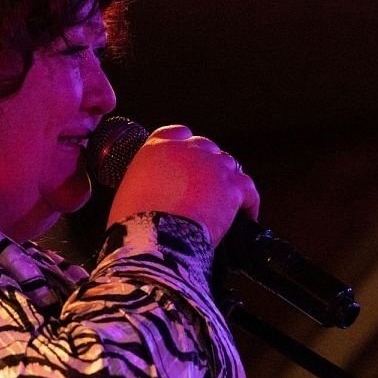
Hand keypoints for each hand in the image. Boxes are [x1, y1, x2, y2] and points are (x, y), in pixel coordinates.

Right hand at [106, 125, 259, 244]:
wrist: (156, 242)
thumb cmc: (136, 225)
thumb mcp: (129, 192)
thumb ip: (144, 181)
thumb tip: (150, 192)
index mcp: (158, 148)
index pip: (178, 134)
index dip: (185, 150)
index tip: (186, 166)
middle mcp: (187, 150)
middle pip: (206, 148)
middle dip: (206, 167)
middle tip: (204, 191)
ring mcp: (213, 166)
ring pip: (229, 166)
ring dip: (226, 182)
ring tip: (224, 204)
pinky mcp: (232, 187)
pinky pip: (248, 189)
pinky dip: (248, 203)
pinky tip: (245, 217)